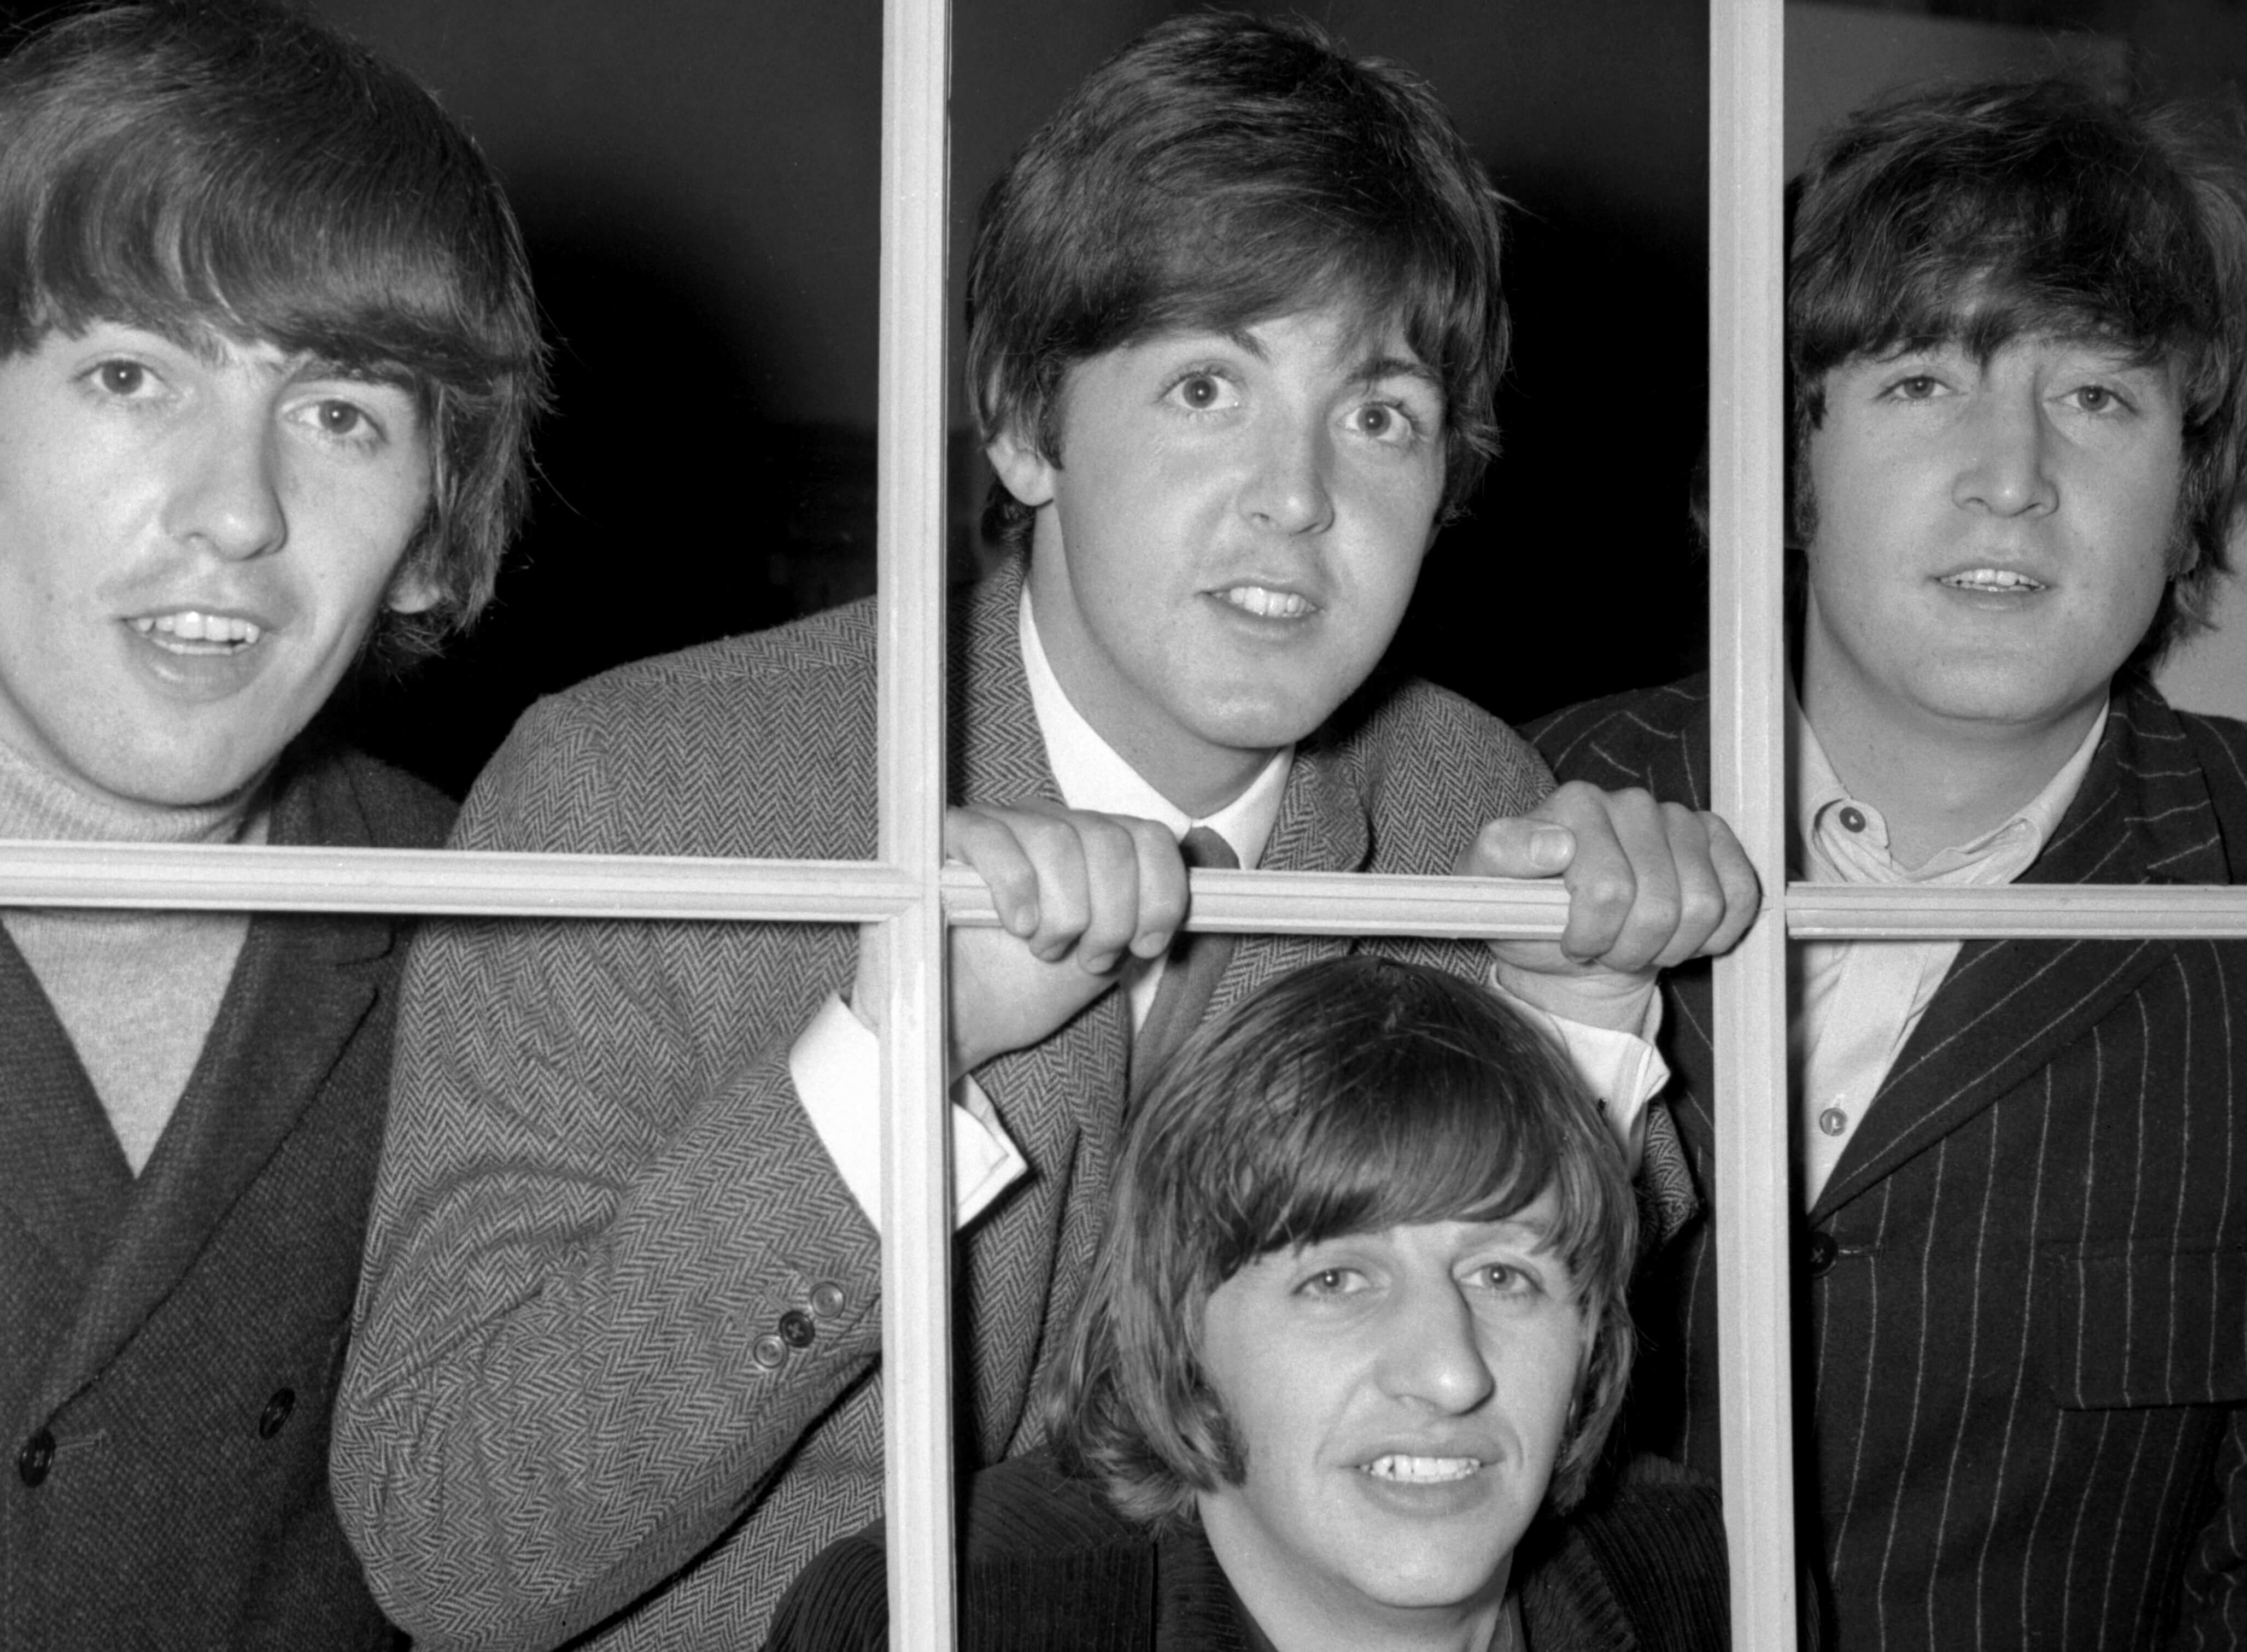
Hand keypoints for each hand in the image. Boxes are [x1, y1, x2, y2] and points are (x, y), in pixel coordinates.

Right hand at [856, 801, 1188, 1079]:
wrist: (962, 1018)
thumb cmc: (1028, 986)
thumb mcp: (1102, 959)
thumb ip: (1140, 925)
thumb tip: (1178, 907)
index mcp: (1099, 847)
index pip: (1153, 837)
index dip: (1161, 894)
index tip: (1145, 947)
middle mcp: (1056, 823)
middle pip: (1111, 841)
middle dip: (1113, 914)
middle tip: (1090, 957)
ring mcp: (1004, 824)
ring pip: (1058, 839)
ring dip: (1066, 909)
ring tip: (1048, 948)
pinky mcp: (953, 838)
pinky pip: (993, 840)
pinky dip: (1016, 886)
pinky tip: (1019, 925)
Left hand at [1458, 782, 1759, 1029]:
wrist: (1571, 938)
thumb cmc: (1528, 912)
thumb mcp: (1488, 888)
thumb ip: (1501, 856)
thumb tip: (1554, 843)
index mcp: (1577, 805)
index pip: (1608, 888)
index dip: (1592, 934)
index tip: (1572, 942)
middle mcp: (1631, 803)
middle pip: (1660, 904)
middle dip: (1629, 947)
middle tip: (1605, 949)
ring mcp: (1679, 820)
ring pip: (1703, 905)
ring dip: (1669, 945)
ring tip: (1636, 943)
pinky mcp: (1717, 843)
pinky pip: (1741, 896)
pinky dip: (1713, 933)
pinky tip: (1678, 934)